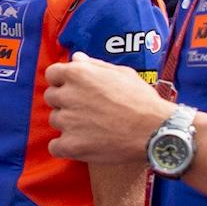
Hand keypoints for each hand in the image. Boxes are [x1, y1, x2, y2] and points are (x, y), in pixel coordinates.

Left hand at [45, 52, 170, 165]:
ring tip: (92, 127)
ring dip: (68, 124)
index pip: (52, 74)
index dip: (62, 81)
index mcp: (78, 74)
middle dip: (65, 102)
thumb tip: (76, 58)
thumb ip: (95, 65)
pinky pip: (55, 146)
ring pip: (55, 121)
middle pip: (51, 98)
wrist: (154, 130)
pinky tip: (82, 144)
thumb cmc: (142, 100)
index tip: (74, 89)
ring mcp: (68, 121)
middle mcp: (68, 95)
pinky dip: (65, 147)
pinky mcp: (71, 145)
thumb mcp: (122, 73)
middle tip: (87, 110)